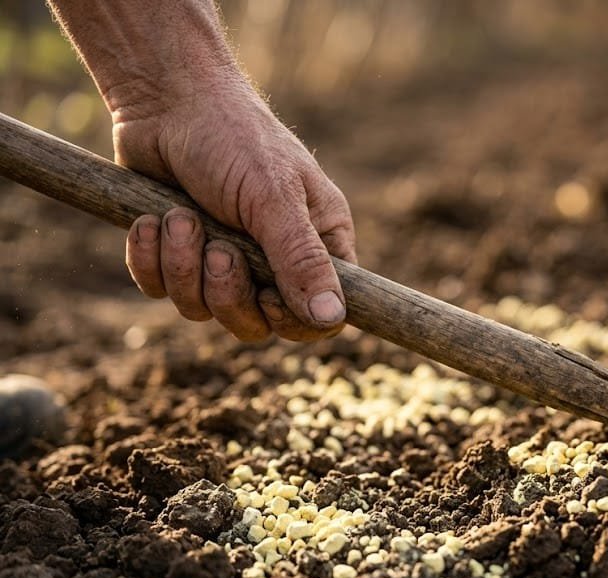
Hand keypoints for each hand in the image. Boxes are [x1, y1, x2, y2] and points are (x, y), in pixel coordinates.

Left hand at [117, 80, 355, 341]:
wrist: (164, 99)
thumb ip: (303, 261)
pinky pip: (161, 290)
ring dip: (184, 266)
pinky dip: (150, 259)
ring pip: (204, 311)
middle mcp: (275, 258)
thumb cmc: (234, 138)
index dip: (293, 321)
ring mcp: (225, 259)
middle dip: (227, 291)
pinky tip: (149, 220)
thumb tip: (333, 317)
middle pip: (258, 324)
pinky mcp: (177, 254)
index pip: (321, 317)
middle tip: (217, 248)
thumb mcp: (274, 198)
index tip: (267, 296)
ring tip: (181, 217)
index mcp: (318, 243)